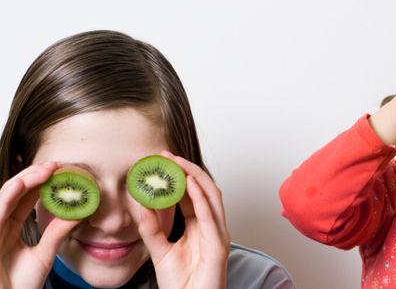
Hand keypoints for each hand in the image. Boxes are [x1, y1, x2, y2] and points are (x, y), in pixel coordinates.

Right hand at [0, 162, 78, 288]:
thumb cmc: (19, 285)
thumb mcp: (44, 255)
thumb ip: (57, 233)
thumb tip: (79, 213)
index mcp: (10, 228)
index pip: (25, 199)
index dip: (41, 183)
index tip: (61, 171)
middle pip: (14, 192)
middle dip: (34, 176)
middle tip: (56, 165)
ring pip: (5, 196)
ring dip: (24, 180)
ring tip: (45, 170)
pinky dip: (7, 197)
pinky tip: (20, 185)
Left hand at [136, 151, 230, 288]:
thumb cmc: (182, 285)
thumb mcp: (160, 250)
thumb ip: (152, 228)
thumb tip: (141, 204)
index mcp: (202, 227)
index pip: (194, 195)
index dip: (180, 176)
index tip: (161, 162)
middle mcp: (213, 227)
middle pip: (206, 190)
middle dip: (188, 169)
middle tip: (167, 156)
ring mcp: (219, 235)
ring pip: (213, 197)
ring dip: (196, 176)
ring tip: (178, 163)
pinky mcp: (218, 245)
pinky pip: (210, 216)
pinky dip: (201, 197)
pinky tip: (189, 184)